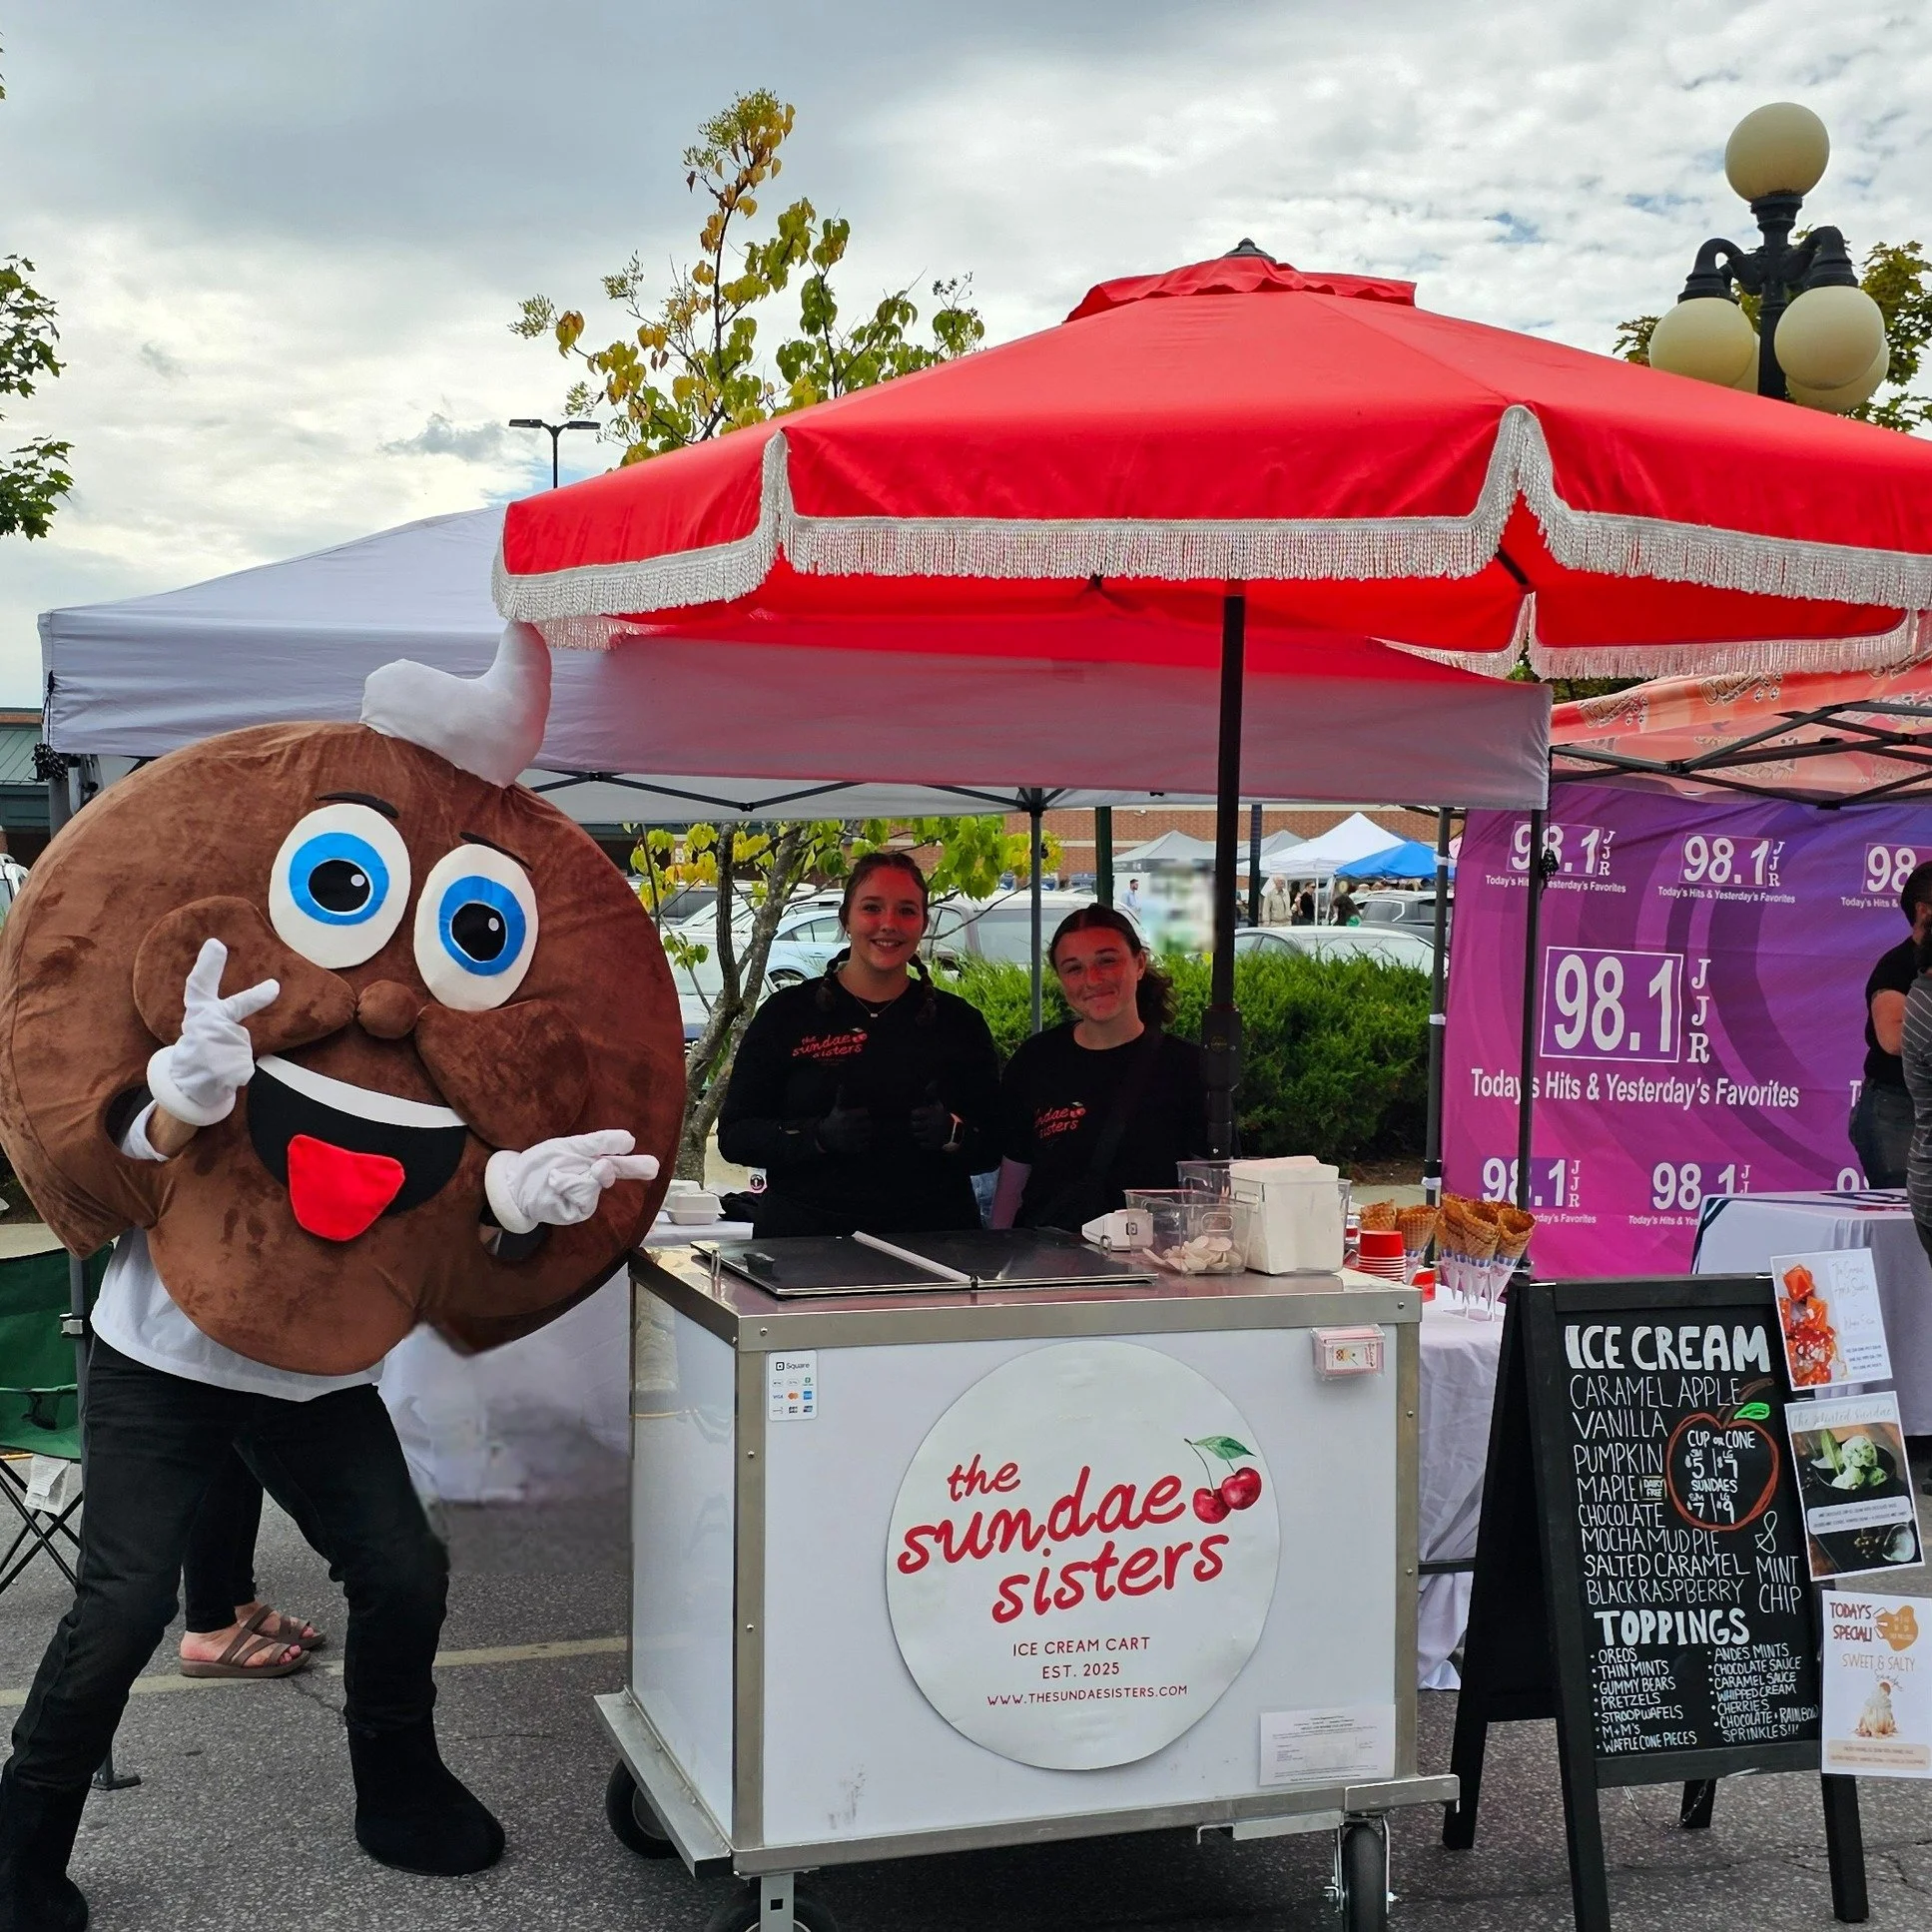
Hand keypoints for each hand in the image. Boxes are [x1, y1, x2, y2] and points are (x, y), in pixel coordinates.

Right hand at [146, 938, 279, 1127]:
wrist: (186, 1084)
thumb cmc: (202, 1045)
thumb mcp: (206, 1022)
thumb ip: (231, 1007)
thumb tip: (273, 986)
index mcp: (198, 1012)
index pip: (199, 985)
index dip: (208, 965)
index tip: (216, 944)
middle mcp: (203, 1025)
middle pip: (236, 1008)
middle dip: (255, 998)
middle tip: (274, 987)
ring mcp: (212, 1047)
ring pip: (241, 1045)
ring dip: (235, 1054)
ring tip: (218, 1062)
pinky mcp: (223, 1069)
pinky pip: (243, 1068)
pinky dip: (237, 1072)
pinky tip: (221, 1074)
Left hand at [484, 1130, 659, 1235]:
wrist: (513, 1186)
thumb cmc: (540, 1164)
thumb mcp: (569, 1146)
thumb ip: (599, 1143)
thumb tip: (630, 1141)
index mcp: (593, 1159)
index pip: (618, 1156)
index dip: (632, 1158)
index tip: (645, 1158)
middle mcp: (594, 1178)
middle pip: (619, 1171)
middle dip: (634, 1167)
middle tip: (653, 1167)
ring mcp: (587, 1196)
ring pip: (597, 1182)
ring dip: (579, 1176)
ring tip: (557, 1176)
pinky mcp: (578, 1211)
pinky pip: (583, 1196)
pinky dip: (570, 1187)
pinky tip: (557, 1185)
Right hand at [814, 1088, 872, 1156]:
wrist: (824, 1136)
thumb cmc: (833, 1120)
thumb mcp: (837, 1109)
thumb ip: (841, 1097)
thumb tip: (841, 1085)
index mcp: (847, 1116)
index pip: (865, 1114)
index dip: (864, 1115)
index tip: (861, 1116)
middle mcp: (849, 1127)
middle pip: (869, 1125)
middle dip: (866, 1125)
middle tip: (863, 1125)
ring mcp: (851, 1138)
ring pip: (868, 1135)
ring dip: (866, 1134)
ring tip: (861, 1133)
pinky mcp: (852, 1147)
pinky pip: (865, 1145)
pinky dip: (865, 1143)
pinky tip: (859, 1140)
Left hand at [909, 1082, 955, 1152]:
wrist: (955, 1133)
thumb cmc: (941, 1117)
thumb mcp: (937, 1105)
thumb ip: (931, 1094)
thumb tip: (933, 1081)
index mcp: (932, 1113)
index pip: (913, 1114)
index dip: (916, 1116)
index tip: (922, 1117)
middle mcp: (933, 1123)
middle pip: (913, 1126)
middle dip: (916, 1126)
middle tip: (923, 1126)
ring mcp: (934, 1135)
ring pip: (916, 1136)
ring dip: (920, 1135)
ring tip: (926, 1132)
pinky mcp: (934, 1144)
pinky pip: (921, 1145)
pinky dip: (924, 1143)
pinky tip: (930, 1139)